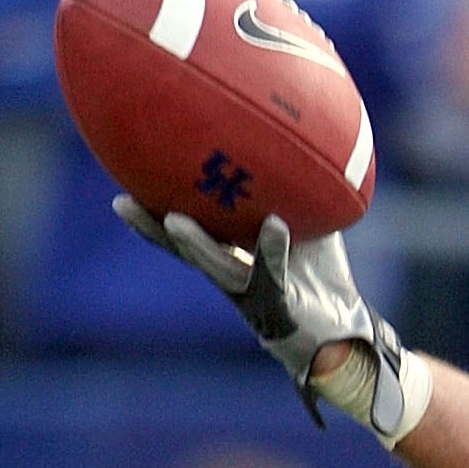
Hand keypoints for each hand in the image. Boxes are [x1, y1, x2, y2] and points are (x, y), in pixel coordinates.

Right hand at [114, 201, 428, 445]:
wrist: (346, 326)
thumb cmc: (318, 274)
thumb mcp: (308, 224)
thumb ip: (295, 190)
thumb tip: (294, 141)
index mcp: (229, 252)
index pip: (185, 224)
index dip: (155, 204)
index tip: (124, 176)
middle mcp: (230, 274)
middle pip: (181, 249)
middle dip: (151, 227)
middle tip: (123, 201)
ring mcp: (250, 294)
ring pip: (215, 267)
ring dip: (196, 244)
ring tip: (176, 221)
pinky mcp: (278, 308)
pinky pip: (272, 276)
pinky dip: (271, 251)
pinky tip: (273, 226)